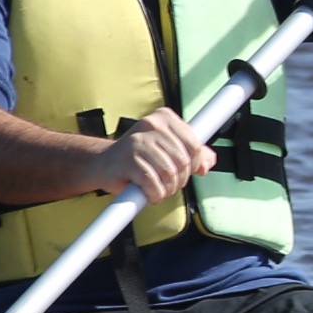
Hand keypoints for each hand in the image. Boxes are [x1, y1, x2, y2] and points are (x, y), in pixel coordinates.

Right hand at [85, 107, 212, 204]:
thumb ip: (194, 153)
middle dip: (179, 180)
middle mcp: (151, 125)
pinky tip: (150, 193)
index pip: (194, 145)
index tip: (184, 172)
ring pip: (169, 173)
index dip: (193, 165)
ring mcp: (137, 142)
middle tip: (169, 184)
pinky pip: (152, 183)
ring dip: (167, 189)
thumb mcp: (168, 149)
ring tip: (159, 188)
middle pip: (183, 161)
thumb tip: (208, 163)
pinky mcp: (127, 160)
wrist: (104, 163)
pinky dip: (155, 194)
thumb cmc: (139, 156)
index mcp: (164, 118)